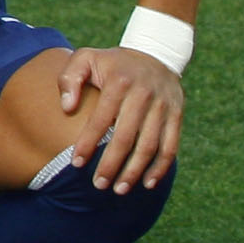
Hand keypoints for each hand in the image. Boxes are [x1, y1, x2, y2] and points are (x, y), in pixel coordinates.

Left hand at [56, 46, 184, 191]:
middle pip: (126, 137)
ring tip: (120, 189)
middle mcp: (143, 95)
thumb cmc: (112, 62)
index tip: (77, 164)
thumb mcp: (86, 57)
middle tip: (98, 185)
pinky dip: (161, 167)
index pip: (101, 119)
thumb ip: (70, 78)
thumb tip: (66, 108)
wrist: (155, 52)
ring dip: (135, 171)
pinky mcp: (177, 114)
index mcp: (119, 82)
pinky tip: (148, 183)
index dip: (89, 143)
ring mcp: (163, 106)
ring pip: (150, 146)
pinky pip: (171, 146)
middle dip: (112, 164)